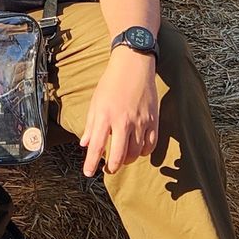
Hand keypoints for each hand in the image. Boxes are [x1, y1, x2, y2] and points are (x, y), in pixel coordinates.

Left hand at [80, 48, 159, 178]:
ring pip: (136, 153)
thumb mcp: (95, 102)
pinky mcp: (153, 120)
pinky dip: (144, 152)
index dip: (91, 164)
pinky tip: (138, 150)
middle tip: (108, 169)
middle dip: (112, 167)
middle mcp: (123, 121)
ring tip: (122, 158)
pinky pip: (150, 145)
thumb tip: (85, 144)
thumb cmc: (112, 83)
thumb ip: (91, 125)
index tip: (88, 173)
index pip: (97, 147)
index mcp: (105, 116)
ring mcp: (140, 122)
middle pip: (119, 156)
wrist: (133, 65)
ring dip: (128, 160)